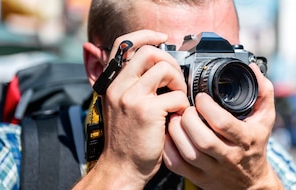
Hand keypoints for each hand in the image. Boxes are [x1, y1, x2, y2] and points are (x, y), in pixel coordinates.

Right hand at [74, 30, 189, 188]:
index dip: (146, 35)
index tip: (162, 38)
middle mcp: (119, 86)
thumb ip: (134, 86)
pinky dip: (182, 105)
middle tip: (175, 81)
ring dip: (178, 83)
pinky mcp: (147, 110)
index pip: (124, 44)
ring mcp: (132, 97)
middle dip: (170, 62)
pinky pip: (176, 95)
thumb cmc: (128, 140)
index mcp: (113, 83)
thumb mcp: (123, 107)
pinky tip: (177, 116)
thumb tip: (158, 68)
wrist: (121, 167)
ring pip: (165, 69)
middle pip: (150, 52)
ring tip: (177, 99)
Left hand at [163, 64, 281, 188]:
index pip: (224, 124)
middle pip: (203, 140)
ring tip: (175, 118)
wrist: (250, 182)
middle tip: (185, 107)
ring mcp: (212, 169)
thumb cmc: (255, 144)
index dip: (208, 108)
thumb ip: (262, 91)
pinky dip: (168, 148)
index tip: (201, 97)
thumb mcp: (265, 118)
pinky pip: (176, 164)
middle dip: (189, 119)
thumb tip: (251, 68)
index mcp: (246, 139)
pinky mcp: (198, 177)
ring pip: (188, 152)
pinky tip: (170, 134)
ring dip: (176, 131)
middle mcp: (229, 156)